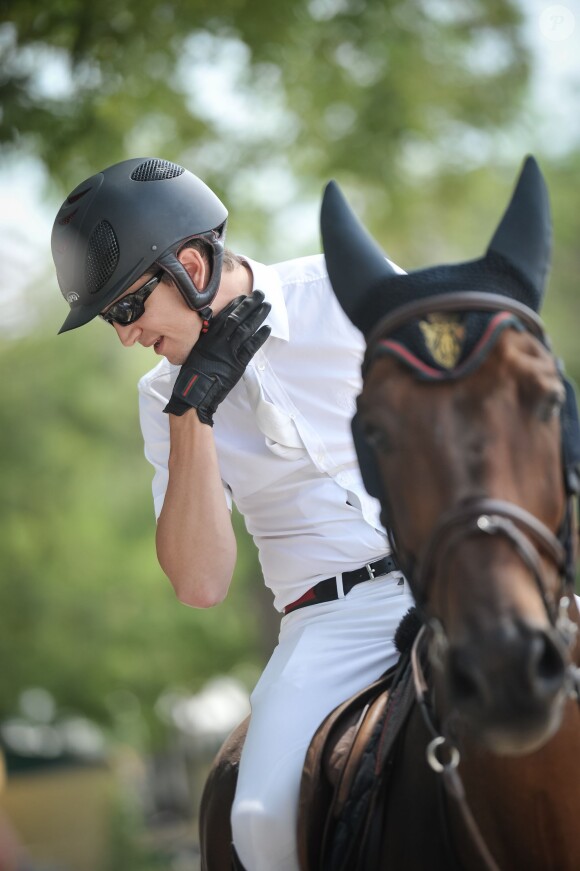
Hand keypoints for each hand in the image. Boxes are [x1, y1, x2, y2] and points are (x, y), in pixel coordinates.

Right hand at [164, 291, 271, 423]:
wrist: (195, 392)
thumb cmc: (193, 374)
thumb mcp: (196, 351)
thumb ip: (207, 341)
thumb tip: (215, 333)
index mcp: (208, 337)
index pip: (223, 316)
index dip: (235, 305)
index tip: (243, 297)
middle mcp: (219, 341)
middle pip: (237, 318)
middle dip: (249, 305)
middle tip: (260, 295)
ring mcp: (228, 351)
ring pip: (245, 329)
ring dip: (257, 316)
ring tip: (267, 306)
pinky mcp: (237, 363)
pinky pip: (251, 347)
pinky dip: (259, 337)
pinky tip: (267, 328)